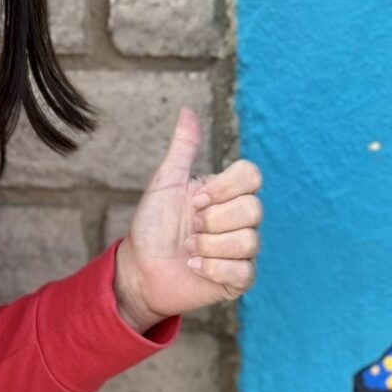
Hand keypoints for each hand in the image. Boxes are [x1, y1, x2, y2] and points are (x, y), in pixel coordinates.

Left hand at [113, 107, 262, 331]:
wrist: (138, 269)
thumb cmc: (152, 226)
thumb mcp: (165, 183)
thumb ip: (182, 149)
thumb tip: (188, 111)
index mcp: (226, 193)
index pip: (251, 176)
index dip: (223, 189)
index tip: (194, 201)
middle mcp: (239, 219)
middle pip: (253, 210)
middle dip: (212, 221)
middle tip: (188, 229)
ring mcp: (241, 250)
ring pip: (249, 241)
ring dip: (208, 247)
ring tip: (188, 250)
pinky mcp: (238, 279)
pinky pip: (243, 271)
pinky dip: (213, 269)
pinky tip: (193, 268)